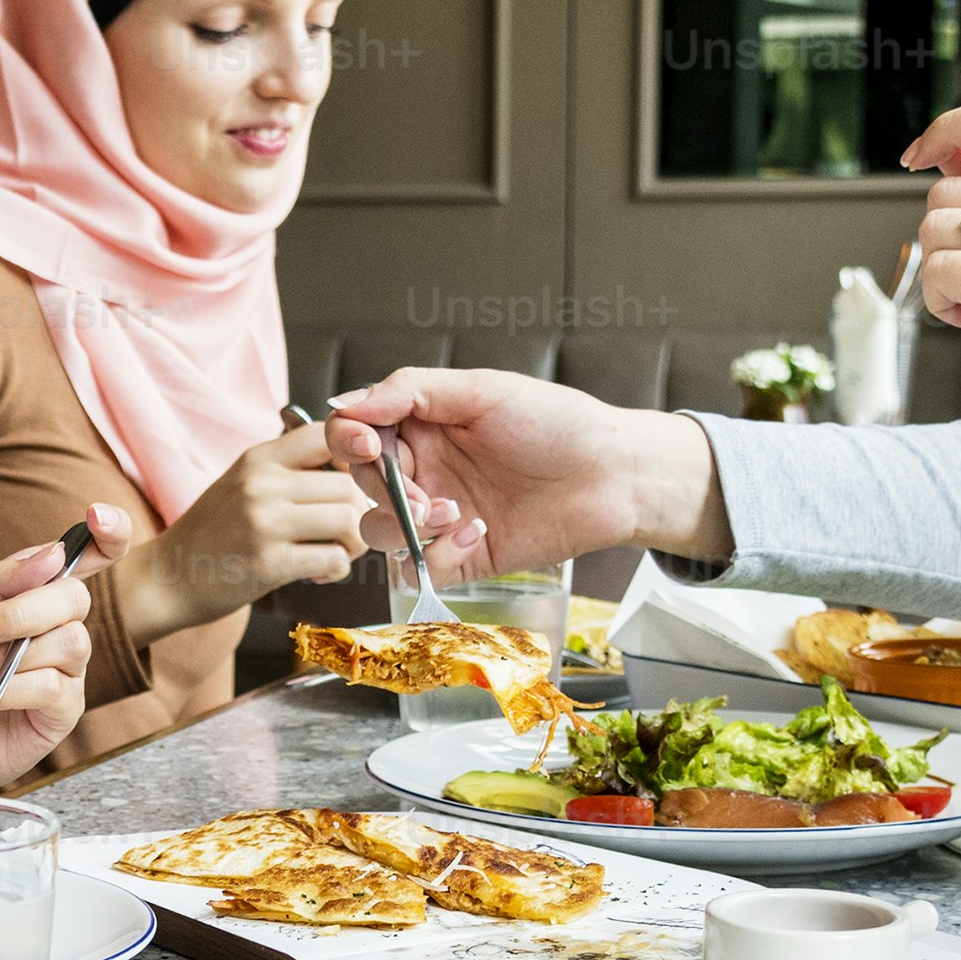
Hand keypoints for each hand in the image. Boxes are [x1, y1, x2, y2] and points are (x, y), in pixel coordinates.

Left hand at [0, 532, 100, 796]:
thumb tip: (54, 555)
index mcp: (30, 594)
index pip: (88, 558)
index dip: (109, 534)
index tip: (97, 516)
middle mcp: (54, 627)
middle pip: (74, 597)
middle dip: (24, 611)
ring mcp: (63, 671)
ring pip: (70, 642)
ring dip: (10, 656)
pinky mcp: (61, 713)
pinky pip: (55, 687)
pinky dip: (10, 690)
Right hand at [112, 426, 376, 638]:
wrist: (168, 577)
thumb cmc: (214, 533)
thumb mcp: (244, 483)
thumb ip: (290, 471)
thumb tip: (358, 468)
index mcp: (259, 458)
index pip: (327, 433)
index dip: (358, 454)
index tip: (362, 480)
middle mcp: (262, 483)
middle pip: (349, 485)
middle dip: (362, 513)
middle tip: (347, 533)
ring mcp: (264, 522)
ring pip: (349, 520)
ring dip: (354, 543)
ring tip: (336, 553)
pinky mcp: (269, 562)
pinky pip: (333, 559)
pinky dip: (336, 570)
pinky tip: (318, 574)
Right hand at [315, 369, 724, 577]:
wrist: (614, 477)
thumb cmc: (559, 424)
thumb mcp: (483, 391)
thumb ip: (411, 392)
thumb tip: (346, 402)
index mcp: (424, 425)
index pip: (356, 433)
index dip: (349, 440)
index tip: (370, 445)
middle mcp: (427, 470)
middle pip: (363, 485)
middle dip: (387, 489)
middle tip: (428, 491)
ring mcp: (442, 516)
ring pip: (380, 532)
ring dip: (405, 526)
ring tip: (453, 514)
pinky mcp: (463, 556)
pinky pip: (420, 568)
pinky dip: (438, 555)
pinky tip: (479, 532)